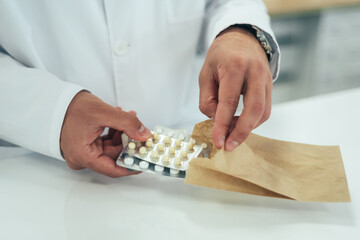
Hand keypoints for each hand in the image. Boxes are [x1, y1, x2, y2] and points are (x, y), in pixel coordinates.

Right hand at [60, 91, 151, 176]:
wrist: (57, 100)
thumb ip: (127, 123)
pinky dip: (115, 132)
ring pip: (111, 148)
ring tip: (130, 118)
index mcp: (83, 156)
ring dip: (122, 134)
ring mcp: (84, 152)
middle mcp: (82, 158)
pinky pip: (105, 142)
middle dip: (129, 142)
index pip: (112, 169)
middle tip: (141, 131)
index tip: (145, 161)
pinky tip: (121, 119)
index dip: (131, 165)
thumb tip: (145, 135)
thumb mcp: (103, 113)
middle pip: (114, 156)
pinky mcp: (86, 145)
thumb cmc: (72, 107)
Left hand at [199, 27, 272, 150]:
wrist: (242, 38)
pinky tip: (240, 124)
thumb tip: (216, 120)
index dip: (223, 125)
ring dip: (248, 128)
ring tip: (232, 135)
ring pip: (263, 112)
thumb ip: (208, 99)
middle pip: (254, 109)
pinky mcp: (270, 85)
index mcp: (235, 66)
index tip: (218, 141)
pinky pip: (266, 109)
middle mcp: (255, 72)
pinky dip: (253, 121)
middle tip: (229, 146)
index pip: (229, 102)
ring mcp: (266, 79)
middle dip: (241, 132)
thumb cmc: (221, 56)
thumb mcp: (205, 74)